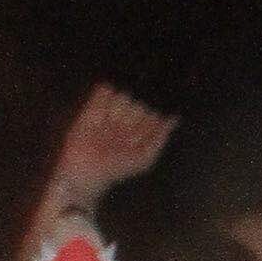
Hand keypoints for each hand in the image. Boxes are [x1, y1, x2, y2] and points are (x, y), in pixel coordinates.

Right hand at [44, 85, 174, 213]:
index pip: (151, 116)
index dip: (145, 126)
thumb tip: (175, 118)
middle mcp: (125, 120)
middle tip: (118, 136)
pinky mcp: (91, 109)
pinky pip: (104, 90)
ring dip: (118, 108)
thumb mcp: (145, 158)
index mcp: (139, 131)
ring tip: (107, 125)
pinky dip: (103, 95)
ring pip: (123, 95)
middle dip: (130, 118)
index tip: (134, 140)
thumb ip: (160, 137)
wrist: (86, 170)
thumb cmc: (117, 168)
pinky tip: (100, 113)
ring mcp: (109, 114)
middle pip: (137, 104)